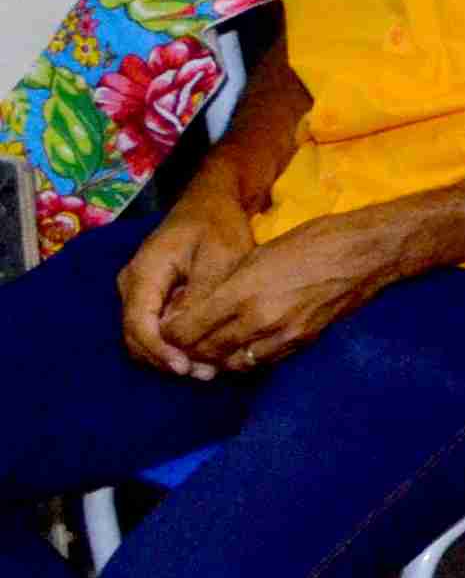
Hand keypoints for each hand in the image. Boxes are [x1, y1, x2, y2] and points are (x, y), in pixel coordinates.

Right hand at [115, 182, 253, 371]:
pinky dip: (172, 344)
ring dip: (169, 355)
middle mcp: (132, 284)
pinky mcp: (150, 296)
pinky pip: (153, 327)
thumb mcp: (220, 259)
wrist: (212, 203)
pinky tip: (201, 355)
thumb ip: (199, 296)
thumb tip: (183, 334)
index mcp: (144, 272)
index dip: (159, 351)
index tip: (185, 367)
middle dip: (166, 359)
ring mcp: (138, 291)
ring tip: (206, 370)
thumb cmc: (219, 227)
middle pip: (136, 335)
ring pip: (143, 335)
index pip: (139, 323)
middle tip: (203, 374)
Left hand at [144, 209, 398, 379]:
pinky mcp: (302, 342)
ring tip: (212, 347)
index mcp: (243, 292)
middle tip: (184, 342)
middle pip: (206, 352)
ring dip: (218, 359)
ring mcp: (283, 335)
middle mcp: (259, 320)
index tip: (167, 328)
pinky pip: (262, 362)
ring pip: (233, 364)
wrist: (364, 253)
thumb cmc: (310, 242)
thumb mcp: (258, 256)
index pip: (188, 329)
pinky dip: (246, 358)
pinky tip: (244, 347)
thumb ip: (226, 286)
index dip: (170, 333)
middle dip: (189, 350)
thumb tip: (198, 309)